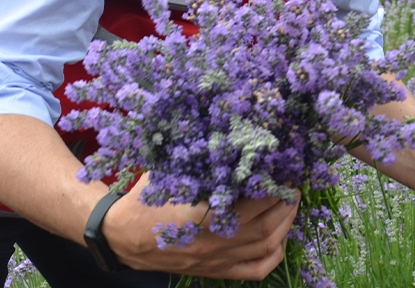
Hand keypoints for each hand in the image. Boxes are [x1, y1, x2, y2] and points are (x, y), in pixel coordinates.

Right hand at [100, 173, 298, 279]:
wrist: (121, 235)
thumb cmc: (144, 199)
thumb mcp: (169, 173)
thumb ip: (198, 163)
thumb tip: (228, 143)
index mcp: (202, 215)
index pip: (253, 202)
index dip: (273, 187)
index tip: (281, 171)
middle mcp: (214, 241)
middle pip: (266, 226)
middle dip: (285, 205)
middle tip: (292, 185)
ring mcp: (216, 260)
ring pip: (266, 247)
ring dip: (285, 225)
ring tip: (290, 206)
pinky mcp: (214, 271)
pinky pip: (255, 270)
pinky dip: (274, 255)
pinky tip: (279, 239)